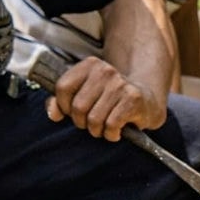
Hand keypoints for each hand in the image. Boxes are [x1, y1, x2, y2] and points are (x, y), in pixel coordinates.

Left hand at [45, 56, 165, 140]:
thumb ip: (61, 102)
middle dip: (82, 122)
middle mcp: (105, 70)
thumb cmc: (108, 100)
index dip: (64, 106)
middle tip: (92, 122)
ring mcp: (120, 84)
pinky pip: (111, 125)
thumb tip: (53, 114)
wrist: (146, 100)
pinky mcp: (133, 99)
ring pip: (94, 119)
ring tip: (105, 126)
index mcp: (89, 65)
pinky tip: (117, 129)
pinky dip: (111, 134)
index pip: (62, 88)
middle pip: (78, 107)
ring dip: (97, 130)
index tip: (73, 112)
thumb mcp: (84, 95)